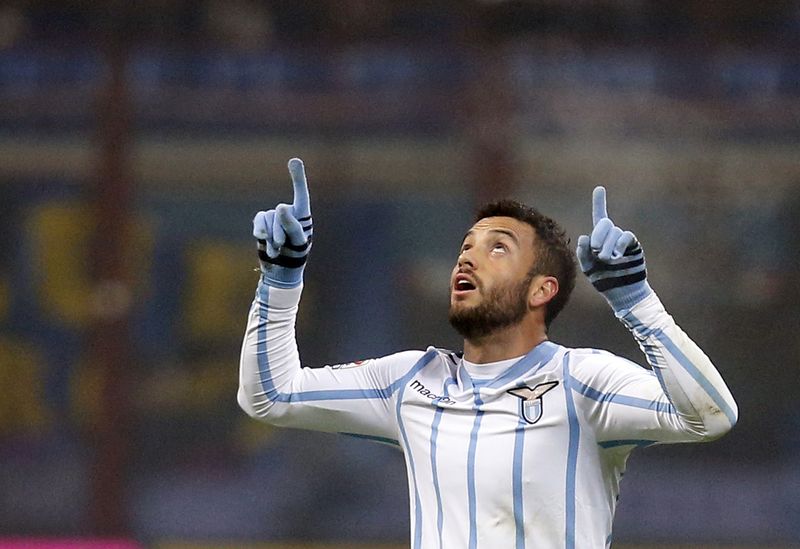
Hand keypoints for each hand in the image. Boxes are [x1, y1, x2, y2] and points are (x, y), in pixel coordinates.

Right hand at [252, 158, 312, 287]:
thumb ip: (291, 225)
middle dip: (280, 232)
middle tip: (284, 246)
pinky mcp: (262, 224)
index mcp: (303, 215)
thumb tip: (280, 206)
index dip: (297, 178)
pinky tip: (262, 241)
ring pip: (268, 219)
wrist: (281, 271)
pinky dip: (260, 231)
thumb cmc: (296, 256)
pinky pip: (258, 221)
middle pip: (280, 214)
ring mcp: (274, 218)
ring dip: (271, 237)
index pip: (301, 195)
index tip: (294, 161)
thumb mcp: (298, 242)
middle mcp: (288, 213)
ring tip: (278, 249)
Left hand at [576, 186, 650, 311]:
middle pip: (604, 223)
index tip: (599, 188)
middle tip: (595, 250)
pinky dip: (619, 245)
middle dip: (598, 235)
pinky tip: (617, 256)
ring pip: (614, 232)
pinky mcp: (633, 247)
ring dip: (607, 246)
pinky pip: (626, 237)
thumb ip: (583, 253)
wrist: (622, 293)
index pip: (599, 217)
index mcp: (599, 239)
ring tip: (606, 260)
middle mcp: (611, 237)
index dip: (600, 202)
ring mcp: (623, 241)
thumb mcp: (588, 268)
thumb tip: (584, 236)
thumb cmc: (604, 280)